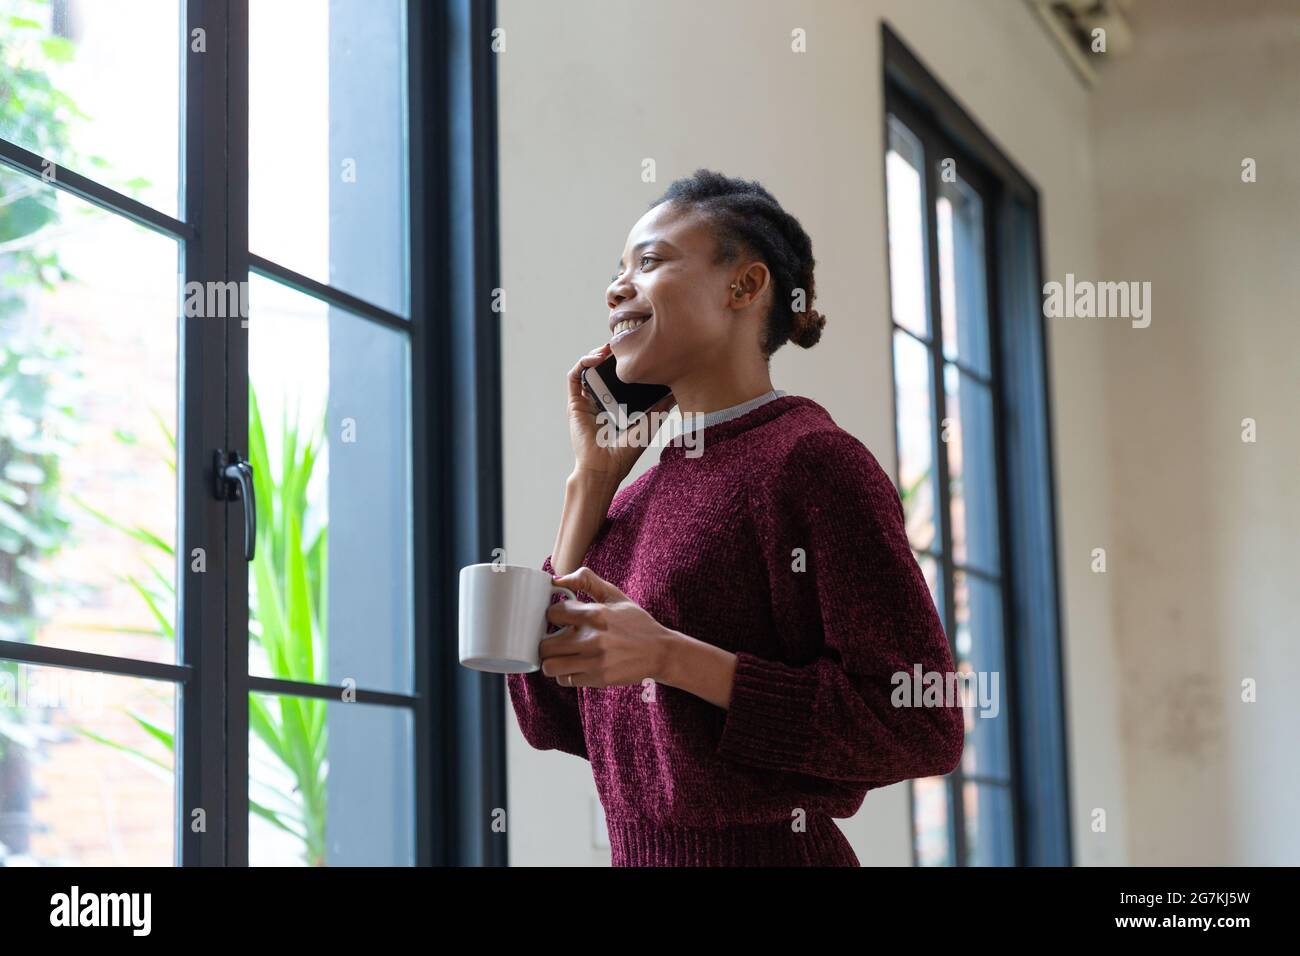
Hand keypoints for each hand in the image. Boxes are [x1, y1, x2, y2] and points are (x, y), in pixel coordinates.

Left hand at [541, 566, 674, 688]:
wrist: (659, 651)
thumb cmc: (635, 622)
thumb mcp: (615, 595)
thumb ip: (587, 581)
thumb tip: (557, 579)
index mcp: (596, 615)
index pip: (553, 614)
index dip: (553, 615)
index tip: (560, 618)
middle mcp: (593, 639)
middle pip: (545, 645)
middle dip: (547, 640)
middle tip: (556, 638)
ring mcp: (594, 662)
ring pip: (550, 666)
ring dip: (552, 660)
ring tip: (561, 655)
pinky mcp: (597, 679)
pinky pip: (564, 680)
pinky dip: (565, 674)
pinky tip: (574, 665)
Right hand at [565, 342, 676, 485]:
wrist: (605, 468)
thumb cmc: (625, 452)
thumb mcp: (650, 423)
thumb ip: (661, 406)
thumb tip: (676, 388)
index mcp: (616, 404)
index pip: (619, 376)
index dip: (625, 361)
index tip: (638, 349)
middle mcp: (600, 400)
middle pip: (603, 369)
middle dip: (612, 353)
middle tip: (624, 342)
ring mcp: (586, 401)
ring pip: (588, 368)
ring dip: (597, 353)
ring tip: (610, 346)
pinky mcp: (575, 403)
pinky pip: (575, 376)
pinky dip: (584, 363)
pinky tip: (598, 358)